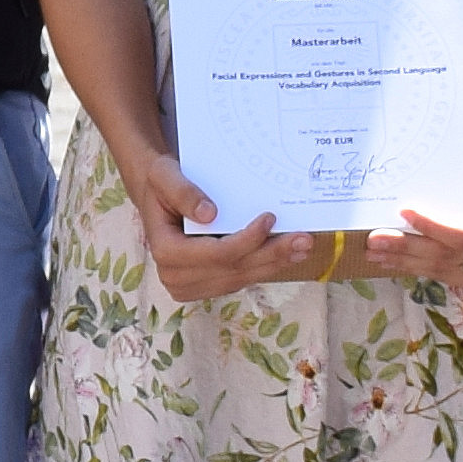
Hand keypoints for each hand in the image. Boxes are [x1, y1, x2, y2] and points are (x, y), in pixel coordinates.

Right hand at [119, 146, 325, 303]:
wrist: (158, 197)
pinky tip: (287, 253)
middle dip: (272, 255)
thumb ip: (183, 192)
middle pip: (235, 270)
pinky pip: (242, 278)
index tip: (269, 218)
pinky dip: (265, 265)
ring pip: (242, 278)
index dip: (247, 240)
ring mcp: (193, 286)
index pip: (217, 253)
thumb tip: (210, 214)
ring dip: (275, 263)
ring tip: (302, 247)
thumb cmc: (161, 183)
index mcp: (166, 252)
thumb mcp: (164, 175)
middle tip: (304, 240)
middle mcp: (177, 277)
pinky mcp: (208, 286)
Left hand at [372, 138, 462, 294]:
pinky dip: (415, 267)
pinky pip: (442, 276)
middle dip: (407, 248)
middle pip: (449, 258)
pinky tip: (392, 260)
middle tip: (373, 240)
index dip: (433, 228)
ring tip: (374, 252)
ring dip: (405, 262)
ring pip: (442, 270)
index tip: (404, 211)